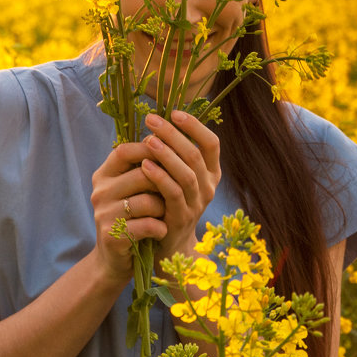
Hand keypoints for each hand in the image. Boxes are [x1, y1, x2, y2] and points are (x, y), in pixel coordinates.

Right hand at [89, 140, 165, 284]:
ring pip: (147, 200)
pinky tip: (159, 231)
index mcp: (104, 175)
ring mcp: (103, 214)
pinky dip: (160, 228)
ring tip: (163, 215)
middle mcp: (100, 191)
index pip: (124, 151)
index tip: (170, 155)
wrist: (116, 259)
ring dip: (163, 209)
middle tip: (171, 194)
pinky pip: (148, 224)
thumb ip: (144, 167)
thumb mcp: (134, 189)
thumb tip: (167, 136)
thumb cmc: (133, 218)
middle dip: (164, 184)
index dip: (149, 149)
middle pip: (142, 174)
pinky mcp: (112, 235)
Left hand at [138, 110, 220, 263]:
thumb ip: (172, 154)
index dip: (194, 126)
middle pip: (195, 155)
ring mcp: (197, 203)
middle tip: (151, 120)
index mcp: (210, 173)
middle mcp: (208, 187)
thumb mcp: (175, 176)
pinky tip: (145, 165)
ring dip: (167, 154)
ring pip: (187, 174)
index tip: (174, 112)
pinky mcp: (181, 217)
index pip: (211, 143)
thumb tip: (156, 122)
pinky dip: (160, 177)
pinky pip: (173, 193)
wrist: (166, 244)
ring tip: (148, 139)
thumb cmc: (166, 202)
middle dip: (173, 134)